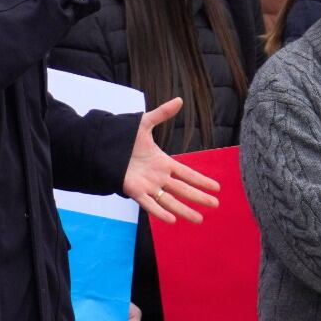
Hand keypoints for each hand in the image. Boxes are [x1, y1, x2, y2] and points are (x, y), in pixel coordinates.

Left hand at [121, 98, 220, 223]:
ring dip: (184, 210)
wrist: (103, 148)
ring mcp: (148, 186)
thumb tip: (179, 100)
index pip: (187, 173)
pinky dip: (160, 212)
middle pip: (183, 189)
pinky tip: (172, 220)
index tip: (217, 187)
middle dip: (199, 197)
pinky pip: (149, 204)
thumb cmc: (124, 138)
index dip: (201, 180)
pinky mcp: (135, 192)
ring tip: (199, 220)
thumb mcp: (145, 123)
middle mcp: (159, 177)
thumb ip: (162, 113)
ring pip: (170, 201)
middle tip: (216, 205)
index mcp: (164, 162)